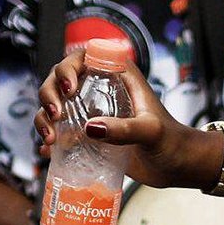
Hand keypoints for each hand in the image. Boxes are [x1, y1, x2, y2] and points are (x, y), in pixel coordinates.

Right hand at [36, 56, 217, 189]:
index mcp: (119, 76)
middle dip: (49, 93)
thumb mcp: (151, 132)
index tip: (69, 88)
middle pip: (61, 79)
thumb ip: (125, 129)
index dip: (68, 66)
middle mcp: (102, 90)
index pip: (84, 56)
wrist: (179, 167)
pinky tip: (48, 151)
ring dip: (45, 117)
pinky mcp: (89, 136)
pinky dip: (50, 139)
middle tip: (56, 115)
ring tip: (50, 139)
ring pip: (56, 105)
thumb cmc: (173, 142)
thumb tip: (90, 128)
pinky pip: (61, 131)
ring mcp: (93, 113)